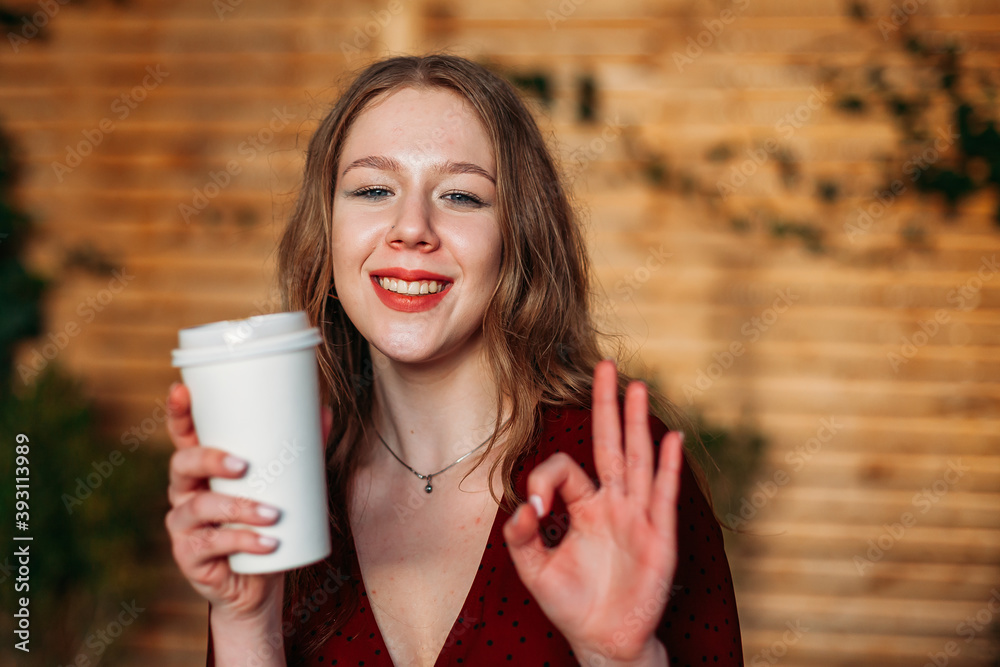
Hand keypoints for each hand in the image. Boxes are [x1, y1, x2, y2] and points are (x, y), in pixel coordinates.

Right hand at [163, 382, 333, 621]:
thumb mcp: (285, 486)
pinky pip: (210, 546)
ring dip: (238, 509)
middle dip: (210, 459)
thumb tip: (326, 411)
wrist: (259, 582)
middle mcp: (186, 493)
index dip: (178, 413)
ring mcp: (184, 526)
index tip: (181, 389)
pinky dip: (242, 542)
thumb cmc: (267, 524)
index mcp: (203, 469)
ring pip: (199, 507)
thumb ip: (302, 451)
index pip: (184, 436)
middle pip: (182, 465)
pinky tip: (267, 543)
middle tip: (243, 464)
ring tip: (272, 514)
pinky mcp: (191, 557)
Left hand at [502, 360, 681, 665]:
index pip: (565, 471)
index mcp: (583, 507)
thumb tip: (521, 508)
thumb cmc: (573, 605)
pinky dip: (668, 467)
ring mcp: (638, 517)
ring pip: (637, 459)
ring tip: (638, 387)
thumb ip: (522, 539)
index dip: (545, 481)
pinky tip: (672, 438)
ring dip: (637, 423)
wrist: (606, 640)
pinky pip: (663, 495)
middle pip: (609, 444)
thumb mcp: (535, 572)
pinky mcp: (658, 537)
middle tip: (604, 366)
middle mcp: (612, 504)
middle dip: (606, 405)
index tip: (536, 512)